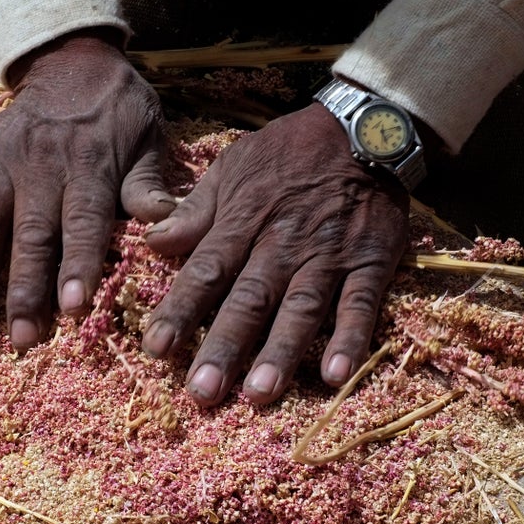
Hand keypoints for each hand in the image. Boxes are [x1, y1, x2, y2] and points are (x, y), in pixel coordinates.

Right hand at [0, 28, 175, 350]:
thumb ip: (149, 185)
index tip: (70, 308)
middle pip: (31, 233)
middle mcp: (41, 165)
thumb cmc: (119, 111)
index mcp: (90, 165)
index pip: (83, 222)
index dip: (77, 265)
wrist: (73, 61)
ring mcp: (2, 159)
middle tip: (20, 338)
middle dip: (24, 289)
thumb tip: (164, 229)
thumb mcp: (148, 139)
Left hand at [142, 102, 409, 406]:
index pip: (206, 271)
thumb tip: (153, 241)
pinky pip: (361, 304)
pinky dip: (350, 339)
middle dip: (224, 346)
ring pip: (301, 309)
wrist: (362, 128)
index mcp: (244, 220)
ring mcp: (329, 255)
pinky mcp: (370, 262)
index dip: (180, 311)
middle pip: (250, 300)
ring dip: (280, 352)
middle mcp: (283, 244)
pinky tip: (336, 376)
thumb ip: (195, 209)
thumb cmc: (287, 151)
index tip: (156, 348)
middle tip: (202, 392)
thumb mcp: (233, 166)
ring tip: (258, 395)